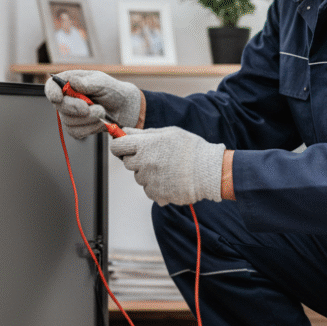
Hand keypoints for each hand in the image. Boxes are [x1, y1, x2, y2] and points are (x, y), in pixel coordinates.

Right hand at [44, 70, 141, 139]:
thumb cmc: (113, 91)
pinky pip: (77, 132)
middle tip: (92, 107)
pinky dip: (91, 128)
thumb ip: (88, 83)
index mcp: (69, 82)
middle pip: (59, 107)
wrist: (124, 108)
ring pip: (69, 122)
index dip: (52, 93)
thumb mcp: (103, 82)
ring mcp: (70, 115)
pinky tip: (100, 121)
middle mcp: (66, 99)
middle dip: (76, 108)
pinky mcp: (76, 128)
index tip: (59, 98)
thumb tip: (73, 82)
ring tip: (102, 111)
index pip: (51, 87)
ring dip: (89, 119)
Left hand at [110, 127, 225, 205]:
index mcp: (145, 145)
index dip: (120, 145)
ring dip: (148, 173)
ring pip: (139, 177)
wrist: (208, 171)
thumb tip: (126, 131)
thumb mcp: (168, 133)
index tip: (124, 146)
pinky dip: (156, 186)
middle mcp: (143, 163)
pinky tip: (170, 179)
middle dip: (137, 159)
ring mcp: (149, 180)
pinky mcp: (155, 194)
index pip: (118, 146)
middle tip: (155, 157)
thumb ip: (144, 133)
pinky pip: (148, 189)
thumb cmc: (191, 150)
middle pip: (127, 162)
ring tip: (167, 168)